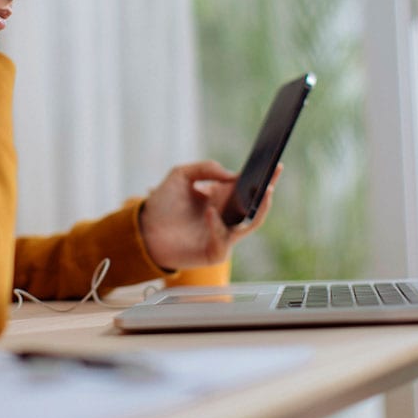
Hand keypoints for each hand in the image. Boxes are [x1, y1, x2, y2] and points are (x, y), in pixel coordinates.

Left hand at [139, 160, 281, 271]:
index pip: (247, 187)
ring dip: (258, 209)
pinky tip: (209, 213)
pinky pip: (225, 241)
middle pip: (256, 205)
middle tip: (273, 177)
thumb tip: (232, 175)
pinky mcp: (214, 252)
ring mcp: (222, 235)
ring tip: (261, 192)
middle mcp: (226, 216)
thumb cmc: (162, 204)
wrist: (143, 228)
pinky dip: (218, 226)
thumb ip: (206, 168)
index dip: (262, 176)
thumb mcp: (181, 175)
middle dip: (268, 190)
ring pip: (251, 224)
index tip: (274, 164)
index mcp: (221, 198)